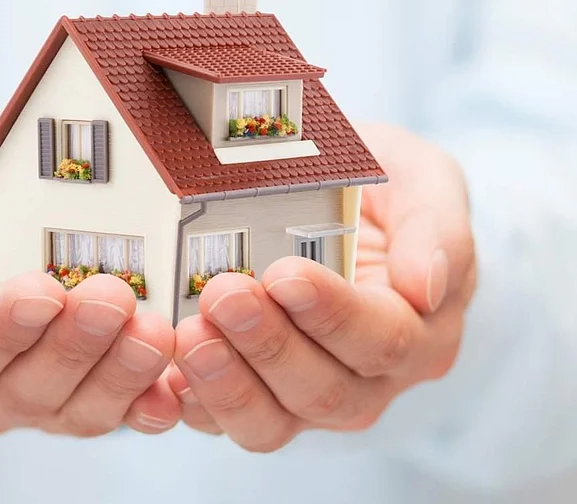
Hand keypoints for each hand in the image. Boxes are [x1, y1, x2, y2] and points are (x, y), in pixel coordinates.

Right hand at [0, 109, 178, 435]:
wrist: (2, 175)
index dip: (0, 328)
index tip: (44, 291)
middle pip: (22, 387)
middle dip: (73, 346)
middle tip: (113, 297)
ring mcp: (36, 388)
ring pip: (76, 408)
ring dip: (119, 375)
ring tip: (155, 331)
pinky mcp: (90, 382)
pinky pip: (119, 408)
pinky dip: (148, 402)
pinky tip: (175, 386)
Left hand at [167, 125, 476, 450]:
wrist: (334, 199)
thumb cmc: (382, 188)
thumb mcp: (423, 180)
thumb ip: (436, 228)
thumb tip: (427, 286)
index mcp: (418, 333)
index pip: (381, 339)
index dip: (333, 313)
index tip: (285, 274)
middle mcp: (367, 379)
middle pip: (322, 389)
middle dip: (269, 345)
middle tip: (224, 294)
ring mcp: (306, 396)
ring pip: (272, 421)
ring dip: (226, 383)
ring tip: (189, 334)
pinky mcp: (255, 396)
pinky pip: (224, 420)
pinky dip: (193, 404)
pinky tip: (166, 373)